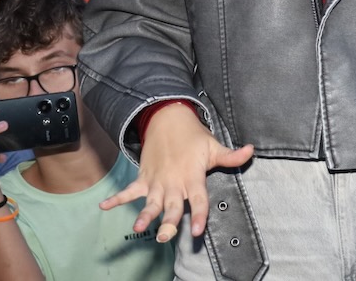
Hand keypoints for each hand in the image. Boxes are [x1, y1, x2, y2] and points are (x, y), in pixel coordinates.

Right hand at [99, 104, 253, 240]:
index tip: (198, 230)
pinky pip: (128, 191)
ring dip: (144, 214)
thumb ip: (232, 155)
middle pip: (172, 206)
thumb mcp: (214, 146)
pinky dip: (116, 199)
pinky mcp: (144, 179)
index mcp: (193, 176)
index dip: (200, 214)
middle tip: (165, 236)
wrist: (168, 120)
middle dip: (169, 222)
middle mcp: (174, 182)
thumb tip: (251, 151)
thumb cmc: (194, 137)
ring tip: (139, 226)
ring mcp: (157, 181)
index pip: (199, 199)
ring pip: (151, 202)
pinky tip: (104, 206)